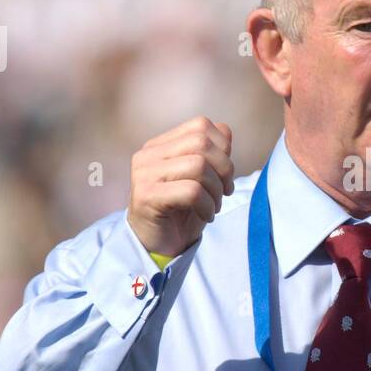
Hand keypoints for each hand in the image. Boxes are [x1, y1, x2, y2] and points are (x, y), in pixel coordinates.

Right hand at [127, 116, 234, 256]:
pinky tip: (206, 215)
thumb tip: (226, 131)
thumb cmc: (182, 212)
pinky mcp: (147, 196)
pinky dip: (207, 205)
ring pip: (198, 165)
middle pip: (201, 142)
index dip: (223, 148)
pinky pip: (191, 191)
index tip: (225, 175)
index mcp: (160, 145)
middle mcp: (148, 155)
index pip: (200, 125)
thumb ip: (212, 153)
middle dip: (224, 169)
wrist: (158, 245)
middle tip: (225, 192)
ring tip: (214, 206)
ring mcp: (144, 174)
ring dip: (216, 190)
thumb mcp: (202, 179)